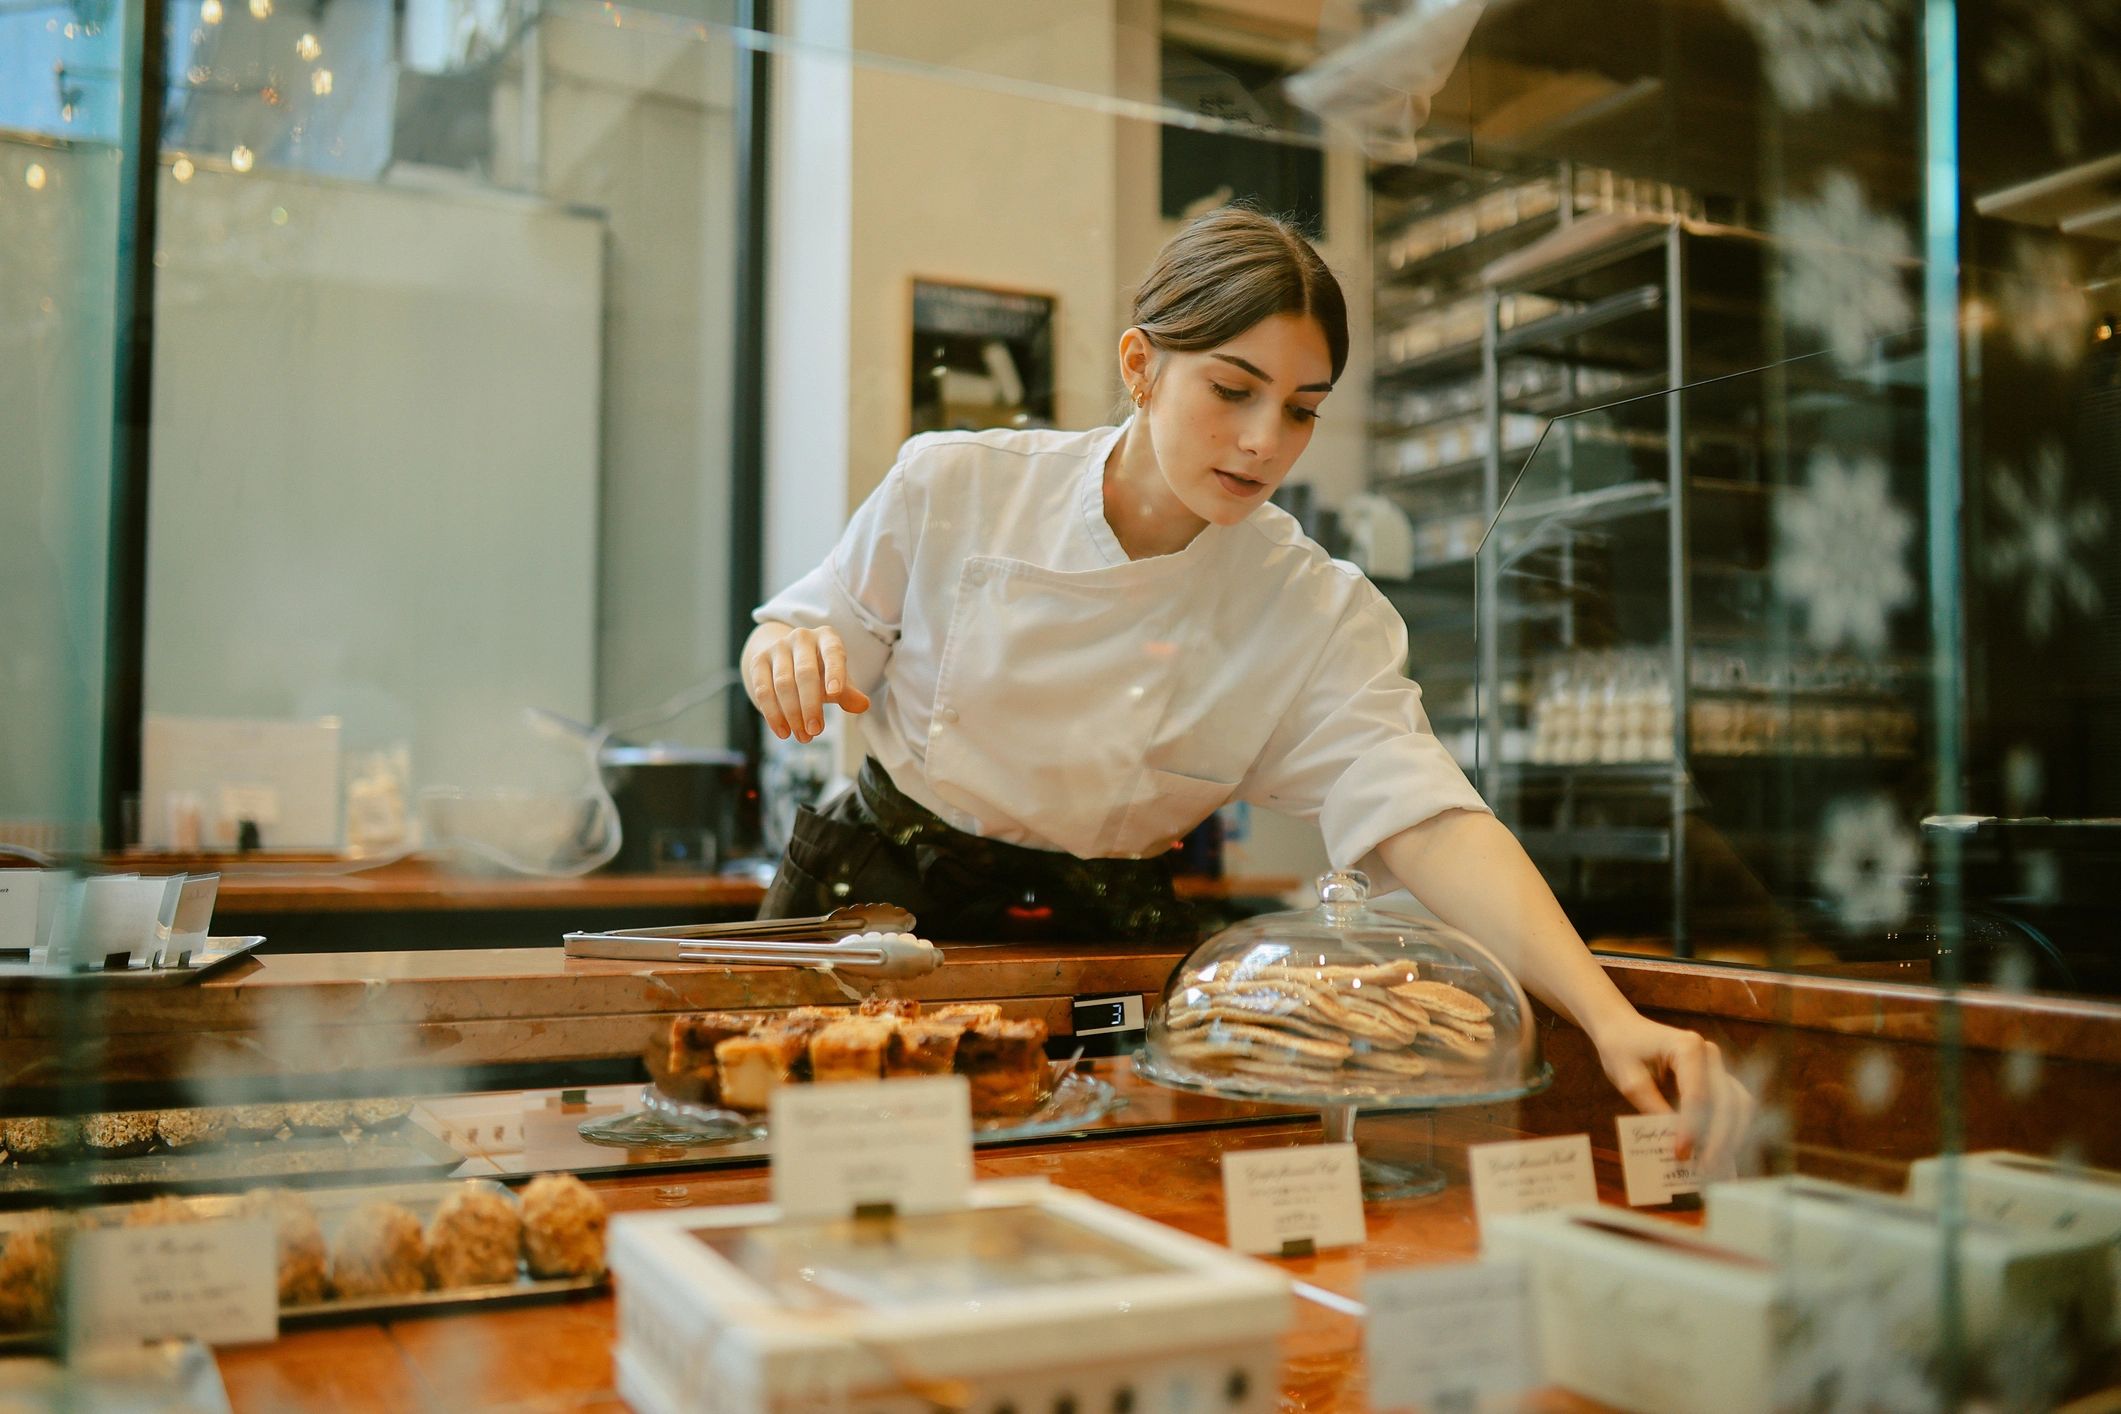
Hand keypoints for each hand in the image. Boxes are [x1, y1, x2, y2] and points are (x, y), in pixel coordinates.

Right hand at [746, 626, 870, 742]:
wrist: (787, 659)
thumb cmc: (821, 671)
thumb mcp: (837, 679)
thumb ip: (848, 692)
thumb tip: (862, 705)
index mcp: (827, 637)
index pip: (833, 653)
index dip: (834, 672)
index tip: (835, 694)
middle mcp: (801, 637)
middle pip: (805, 672)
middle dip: (810, 705)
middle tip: (816, 731)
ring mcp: (777, 647)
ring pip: (783, 683)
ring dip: (792, 714)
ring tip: (803, 736)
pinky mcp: (758, 661)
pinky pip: (763, 689)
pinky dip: (773, 714)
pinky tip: (783, 732)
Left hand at [1589, 1009, 1756, 1174]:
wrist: (1624, 1030)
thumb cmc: (1622, 1051)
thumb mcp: (1629, 1081)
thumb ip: (1652, 1109)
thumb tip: (1676, 1144)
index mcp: (1687, 1047)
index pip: (1697, 1095)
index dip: (1692, 1128)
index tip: (1681, 1154)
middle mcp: (1710, 1054)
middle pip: (1727, 1102)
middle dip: (1719, 1139)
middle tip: (1703, 1170)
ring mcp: (1718, 1065)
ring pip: (1740, 1105)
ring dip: (1732, 1138)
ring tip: (1715, 1167)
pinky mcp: (1719, 1078)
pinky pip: (1735, 1106)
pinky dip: (1732, 1131)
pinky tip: (1722, 1155)